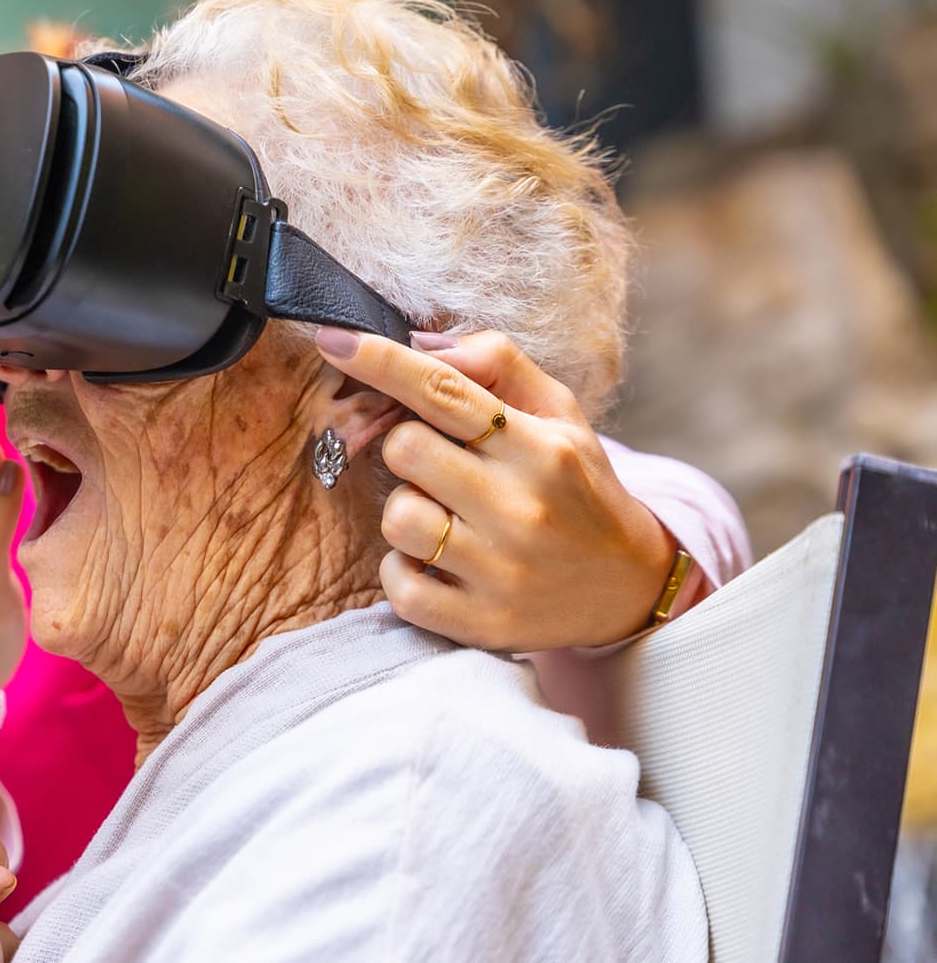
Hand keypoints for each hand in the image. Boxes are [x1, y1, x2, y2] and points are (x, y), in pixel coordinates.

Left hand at [315, 328, 678, 650]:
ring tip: (446, 518)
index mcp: (541, 448)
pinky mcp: (482, 624)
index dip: (379, 361)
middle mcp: (521, 508)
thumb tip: (420, 347)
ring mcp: (501, 572)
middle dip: (406, 448)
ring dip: (406, 511)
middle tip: (440, 464)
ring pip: (396, 517)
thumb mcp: (559, 416)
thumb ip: (496, 366)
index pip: (444, 391)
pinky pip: (398, 586)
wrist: (630, 589)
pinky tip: (438, 563)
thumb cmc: (578, 488)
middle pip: (404, 450)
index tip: (333, 337)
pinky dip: (404, 571)